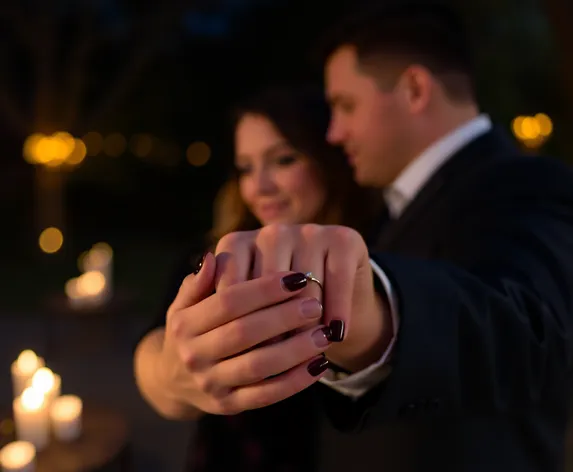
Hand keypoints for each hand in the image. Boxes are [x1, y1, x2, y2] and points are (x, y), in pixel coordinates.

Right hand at [157, 252, 331, 414]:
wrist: (173, 379)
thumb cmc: (192, 329)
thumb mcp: (186, 303)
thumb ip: (201, 282)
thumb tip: (213, 258)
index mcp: (184, 324)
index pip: (228, 302)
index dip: (263, 289)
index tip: (297, 278)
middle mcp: (194, 355)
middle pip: (244, 333)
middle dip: (283, 317)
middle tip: (315, 305)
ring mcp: (211, 383)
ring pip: (258, 366)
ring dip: (295, 350)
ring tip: (323, 334)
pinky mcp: (229, 405)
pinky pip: (267, 395)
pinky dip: (296, 381)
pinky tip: (320, 364)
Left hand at [215, 224, 391, 371]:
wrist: (333, 303)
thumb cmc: (276, 313)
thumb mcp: (244, 312)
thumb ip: (218, 307)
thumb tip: (208, 309)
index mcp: (237, 243)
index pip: (231, 288)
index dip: (239, 326)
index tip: (243, 357)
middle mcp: (271, 232)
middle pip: (269, 289)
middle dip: (274, 330)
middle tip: (278, 362)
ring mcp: (308, 231)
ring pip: (305, 287)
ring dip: (309, 323)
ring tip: (310, 351)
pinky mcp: (343, 238)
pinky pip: (337, 279)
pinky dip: (338, 309)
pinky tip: (338, 333)